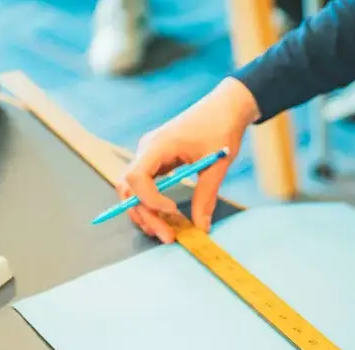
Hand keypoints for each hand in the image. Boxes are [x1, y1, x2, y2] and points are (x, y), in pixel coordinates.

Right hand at [119, 78, 259, 242]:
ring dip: (145, 213)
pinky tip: (166, 219)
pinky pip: (145, 186)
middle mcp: (147, 150)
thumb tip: (201, 227)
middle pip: (129, 188)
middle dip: (144, 215)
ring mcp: (150, 156)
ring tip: (166, 233)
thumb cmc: (221, 129)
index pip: (136, 177)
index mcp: (158, 145)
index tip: (172, 211)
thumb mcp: (217, 164)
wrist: (226, 107)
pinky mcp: (157, 161)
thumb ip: (206, 196)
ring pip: (132, 189)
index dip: (149, 199)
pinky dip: (151, 204)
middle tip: (167, 236)